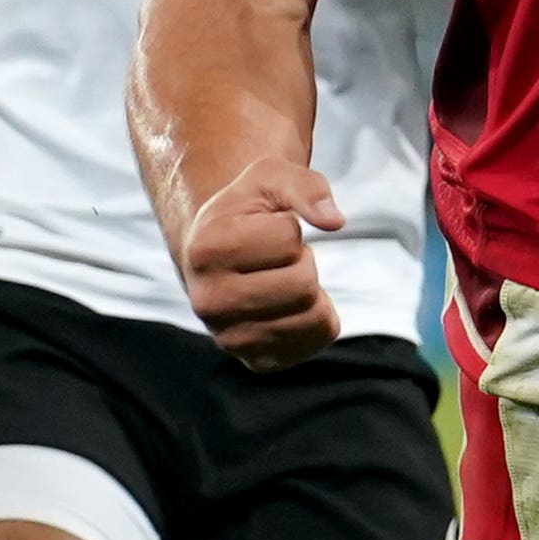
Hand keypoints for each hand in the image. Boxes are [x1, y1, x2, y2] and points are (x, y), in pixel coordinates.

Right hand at [182, 157, 347, 366]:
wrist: (220, 260)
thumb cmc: (246, 214)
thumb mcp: (268, 179)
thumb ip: (304, 186)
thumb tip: (334, 222)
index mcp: (204, 250)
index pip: (287, 238)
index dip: (289, 228)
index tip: (264, 230)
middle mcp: (208, 302)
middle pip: (303, 282)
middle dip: (303, 262)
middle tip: (277, 260)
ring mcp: (230, 338)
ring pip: (313, 314)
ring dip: (311, 289)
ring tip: (280, 280)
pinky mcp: (258, 360)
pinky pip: (318, 337)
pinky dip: (318, 315)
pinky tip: (288, 305)